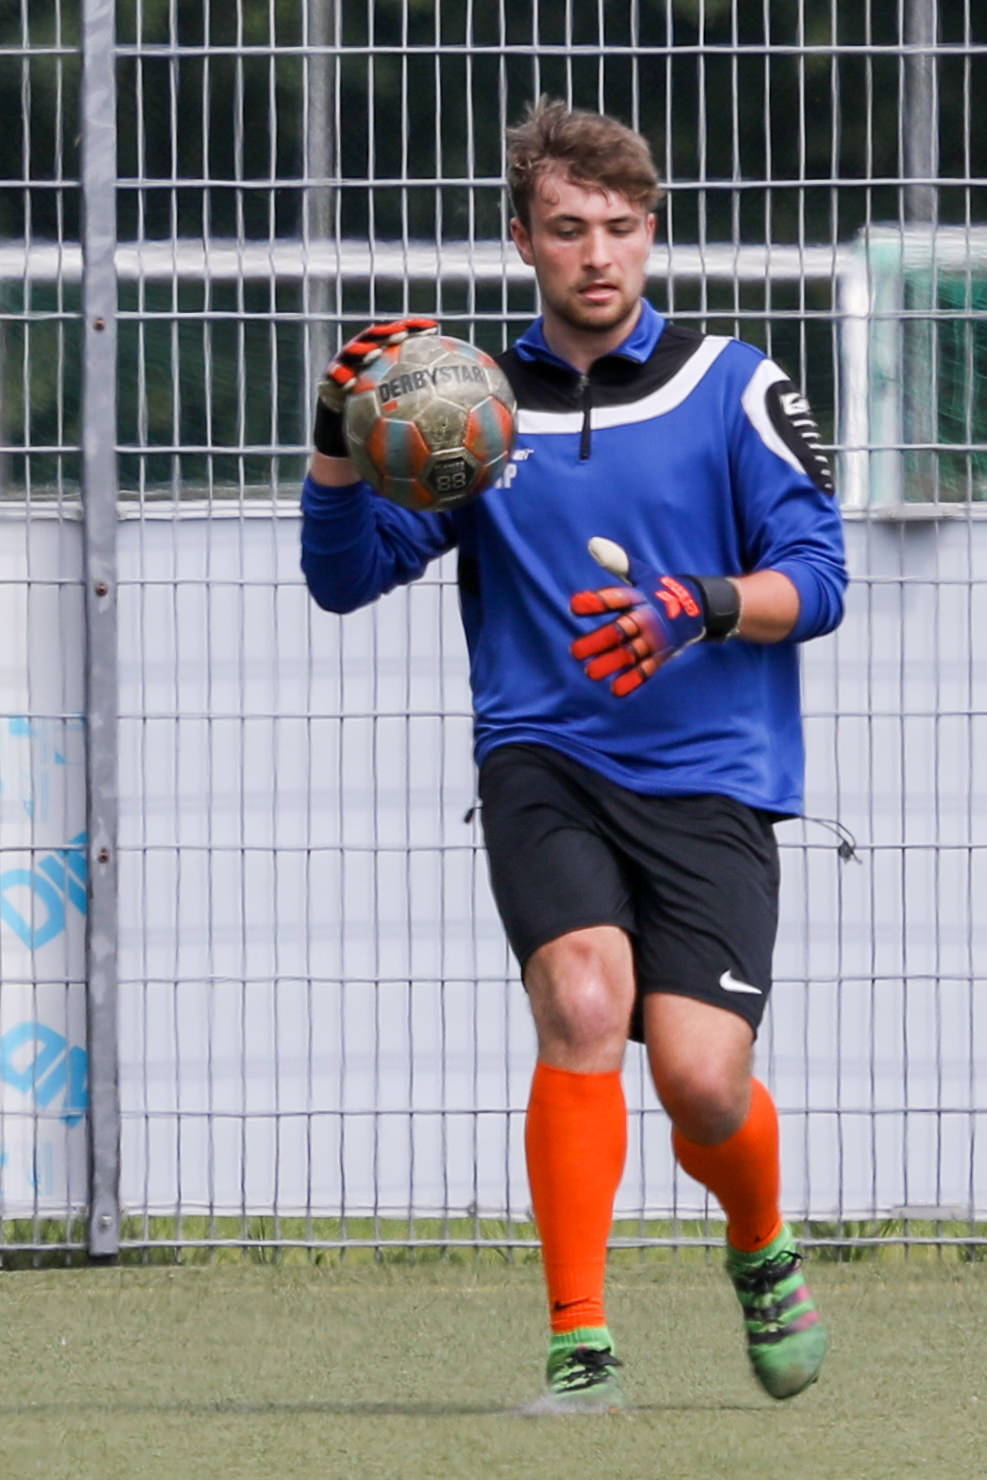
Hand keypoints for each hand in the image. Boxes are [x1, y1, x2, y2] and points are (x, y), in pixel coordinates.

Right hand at [313, 318, 438, 456]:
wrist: (349, 438)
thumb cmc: (382, 430)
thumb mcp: (405, 419)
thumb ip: (428, 410)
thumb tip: (465, 416)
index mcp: (384, 359)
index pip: (401, 337)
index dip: (415, 328)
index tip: (433, 328)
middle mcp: (365, 357)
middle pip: (375, 337)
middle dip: (387, 333)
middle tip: (401, 336)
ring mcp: (345, 366)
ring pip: (352, 352)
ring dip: (362, 350)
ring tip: (373, 354)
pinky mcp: (328, 380)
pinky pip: (333, 376)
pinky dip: (340, 377)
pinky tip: (349, 383)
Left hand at [570, 537, 707, 696]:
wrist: (699, 606)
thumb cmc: (659, 589)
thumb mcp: (642, 574)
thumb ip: (617, 562)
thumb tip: (593, 544)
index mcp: (640, 596)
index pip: (616, 598)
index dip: (596, 602)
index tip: (575, 606)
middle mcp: (647, 618)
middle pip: (621, 630)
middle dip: (599, 641)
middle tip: (575, 652)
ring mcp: (655, 638)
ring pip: (631, 652)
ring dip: (611, 663)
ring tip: (591, 673)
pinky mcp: (662, 654)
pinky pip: (648, 669)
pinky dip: (634, 680)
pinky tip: (616, 690)